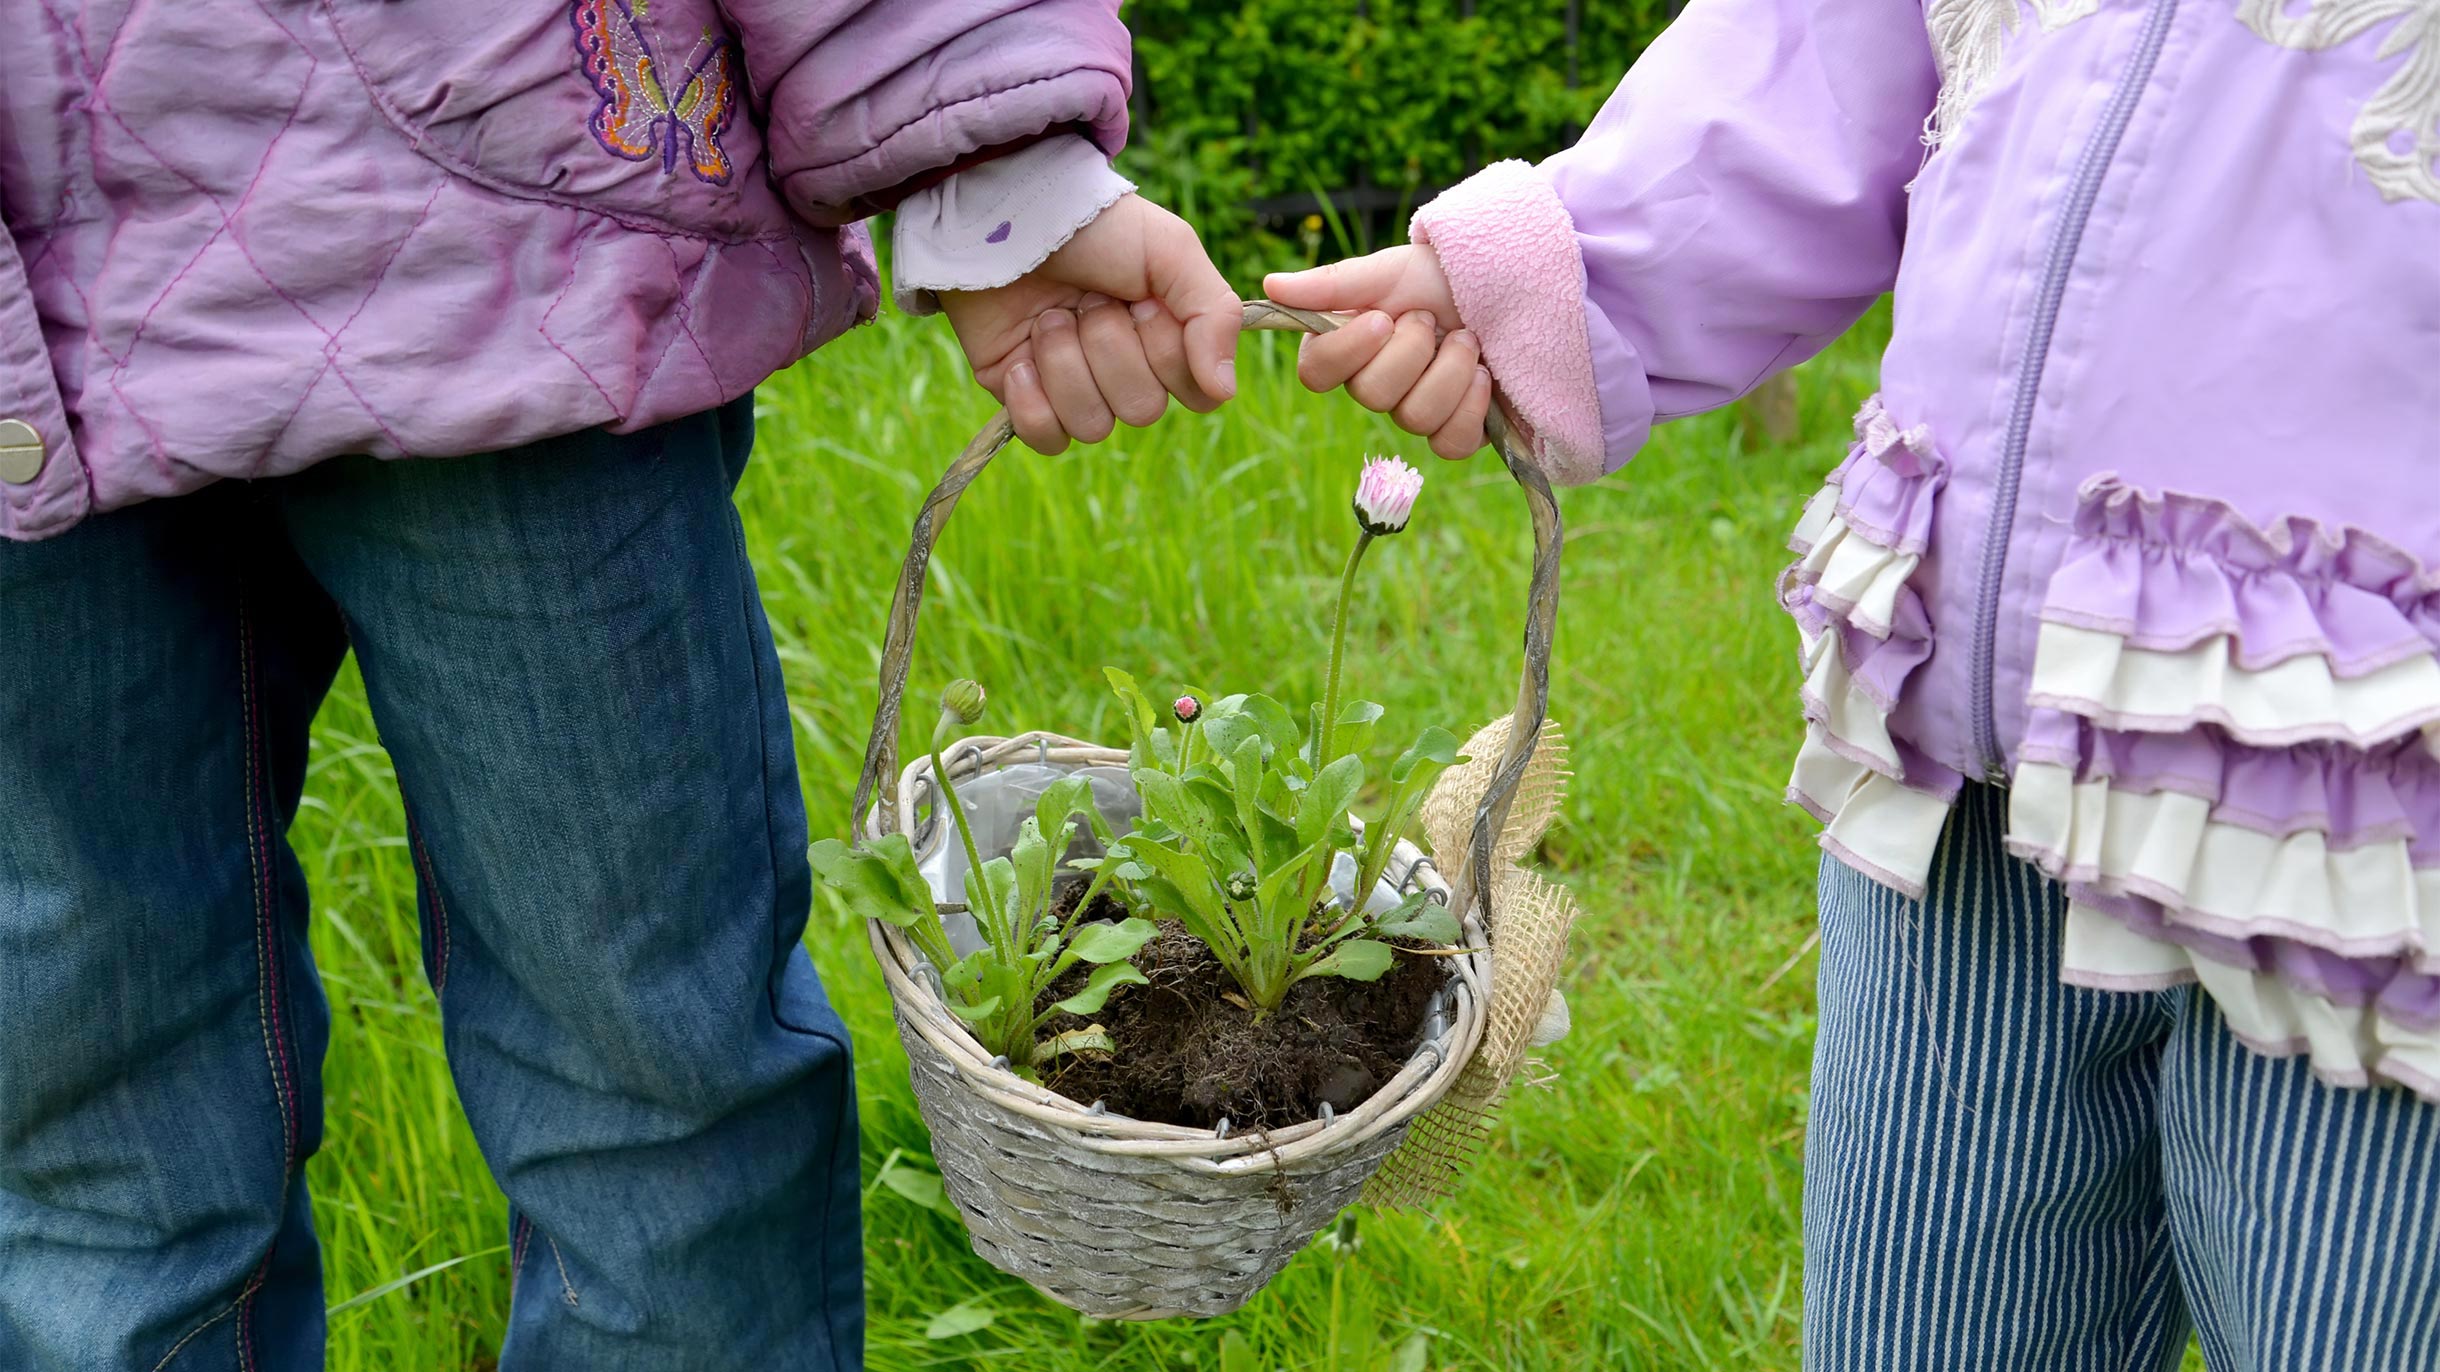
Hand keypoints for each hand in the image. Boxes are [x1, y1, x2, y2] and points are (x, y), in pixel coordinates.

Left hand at [942, 194, 1240, 454]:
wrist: (1005, 218)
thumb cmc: (1094, 227)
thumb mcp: (1172, 251)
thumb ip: (1214, 316)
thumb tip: (1223, 392)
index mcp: (1167, 337)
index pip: (1196, 394)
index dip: (1169, 355)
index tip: (1145, 306)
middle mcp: (1126, 369)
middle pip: (1141, 409)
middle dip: (1109, 348)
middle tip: (1088, 301)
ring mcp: (1074, 387)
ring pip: (1093, 425)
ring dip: (1065, 363)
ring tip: (1049, 317)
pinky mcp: (1025, 399)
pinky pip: (1047, 438)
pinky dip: (1032, 400)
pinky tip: (1021, 357)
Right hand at [1263, 246, 1493, 460]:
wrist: (1514, 287)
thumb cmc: (1444, 276)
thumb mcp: (1391, 270)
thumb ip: (1334, 284)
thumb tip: (1269, 286)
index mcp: (1350, 345)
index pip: (1316, 373)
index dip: (1349, 351)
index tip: (1383, 318)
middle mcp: (1376, 384)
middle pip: (1372, 396)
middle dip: (1414, 350)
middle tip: (1434, 319)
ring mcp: (1415, 411)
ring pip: (1415, 418)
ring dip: (1450, 370)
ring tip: (1469, 338)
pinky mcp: (1456, 433)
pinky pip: (1449, 443)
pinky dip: (1472, 404)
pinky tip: (1486, 375)